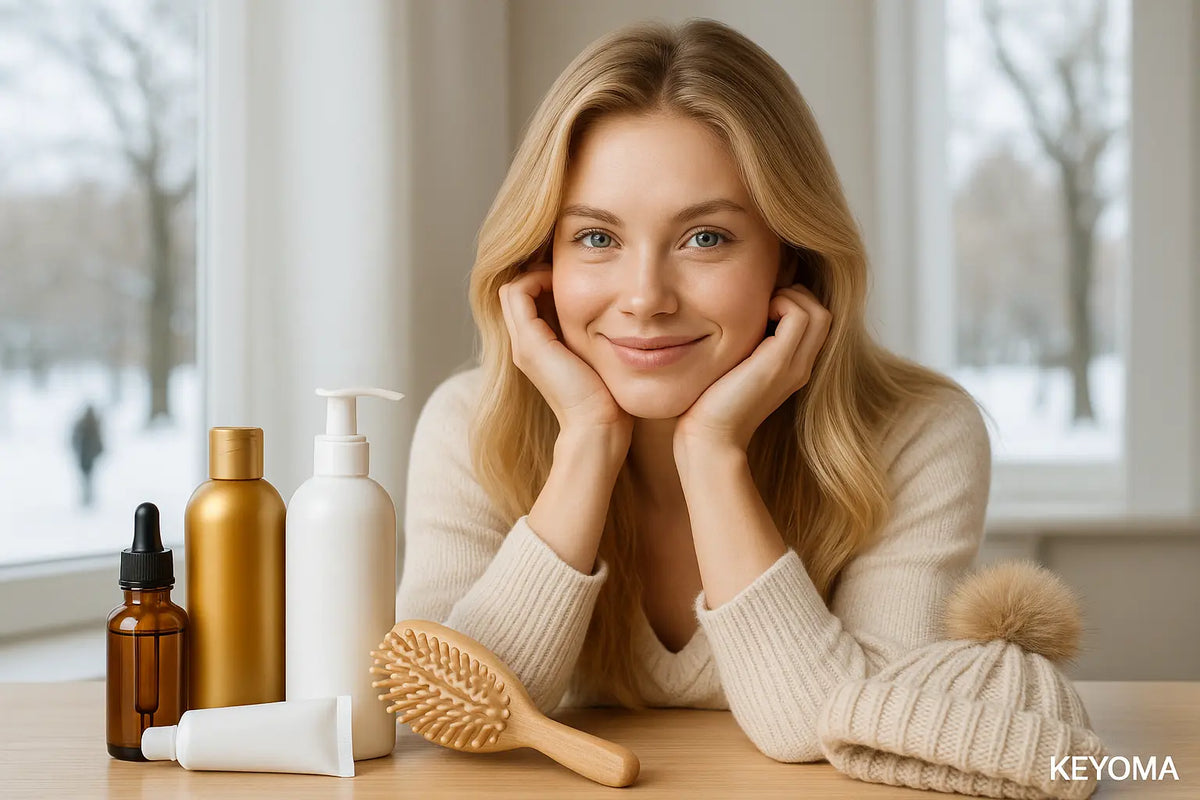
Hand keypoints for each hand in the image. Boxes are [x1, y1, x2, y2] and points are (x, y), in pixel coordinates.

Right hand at [499, 264, 633, 443]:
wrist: (598, 424)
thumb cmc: (606, 395)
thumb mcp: (595, 354)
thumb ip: (591, 334)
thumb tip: (611, 311)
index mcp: (536, 348)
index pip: (525, 298)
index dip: (543, 279)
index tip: (572, 274)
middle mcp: (523, 345)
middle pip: (516, 291)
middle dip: (539, 272)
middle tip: (566, 266)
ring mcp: (523, 345)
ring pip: (513, 288)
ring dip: (537, 272)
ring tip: (564, 271)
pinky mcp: (530, 344)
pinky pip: (519, 293)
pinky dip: (537, 278)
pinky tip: (564, 280)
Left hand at [675, 284, 831, 452]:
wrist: (711, 437)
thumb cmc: (712, 403)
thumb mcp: (737, 367)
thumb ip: (748, 345)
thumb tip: (739, 315)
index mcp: (793, 367)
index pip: (814, 321)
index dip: (793, 303)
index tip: (761, 307)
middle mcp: (801, 366)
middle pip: (823, 313)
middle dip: (795, 296)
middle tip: (762, 304)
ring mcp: (794, 366)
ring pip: (818, 311)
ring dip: (790, 297)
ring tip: (761, 310)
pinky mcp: (778, 363)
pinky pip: (799, 315)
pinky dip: (781, 303)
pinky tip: (753, 318)